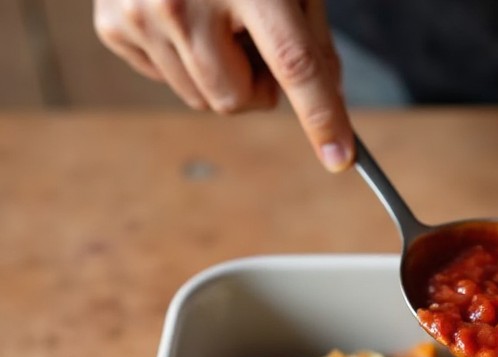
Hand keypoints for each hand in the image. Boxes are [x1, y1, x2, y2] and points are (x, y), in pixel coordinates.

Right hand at [95, 0, 353, 170]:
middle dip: (258, 86)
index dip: (322, 115)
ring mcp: (141, 14)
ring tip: (217, 21)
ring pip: (201, 99)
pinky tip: (183, 19)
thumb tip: (330, 102)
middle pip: (237, 100)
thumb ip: (311, 38)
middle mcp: (184, 2)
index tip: (340, 157)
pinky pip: (166, 80)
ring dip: (221, 74)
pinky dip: (184, 60)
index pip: (294, 64)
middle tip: (255, 43)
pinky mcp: (113, 25)